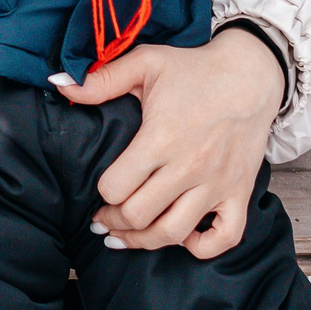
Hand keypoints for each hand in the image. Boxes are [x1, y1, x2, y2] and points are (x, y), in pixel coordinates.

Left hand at [53, 27, 285, 259]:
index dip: (101, 193)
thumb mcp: (146, 63)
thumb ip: (101, 79)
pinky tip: (183, 236)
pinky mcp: (240, 192)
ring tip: (128, 235)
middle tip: (105, 219)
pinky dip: (202, 246)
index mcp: (161, 138)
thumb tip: (59, 85)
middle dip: (114, 221)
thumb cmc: (195, 68)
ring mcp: (217, 184)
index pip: (115, 187)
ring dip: (144, 241)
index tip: (100, 190)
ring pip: (173, 233)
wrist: (251, 73)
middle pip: (139, 216)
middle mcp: (189, 167)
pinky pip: (224, 238)